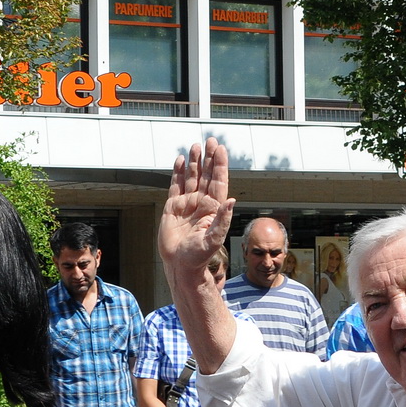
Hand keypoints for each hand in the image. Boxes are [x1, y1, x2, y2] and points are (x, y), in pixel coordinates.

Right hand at [160, 140, 234, 276]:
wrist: (180, 265)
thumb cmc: (199, 257)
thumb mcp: (214, 239)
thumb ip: (223, 220)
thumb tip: (232, 201)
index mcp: (214, 208)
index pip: (219, 182)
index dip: (220, 165)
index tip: (221, 149)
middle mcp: (202, 203)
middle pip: (207, 176)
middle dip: (209, 158)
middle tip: (210, 140)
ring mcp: (187, 204)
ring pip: (192, 178)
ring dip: (195, 162)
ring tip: (195, 146)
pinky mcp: (173, 208)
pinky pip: (176, 186)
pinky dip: (178, 173)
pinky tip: (181, 160)